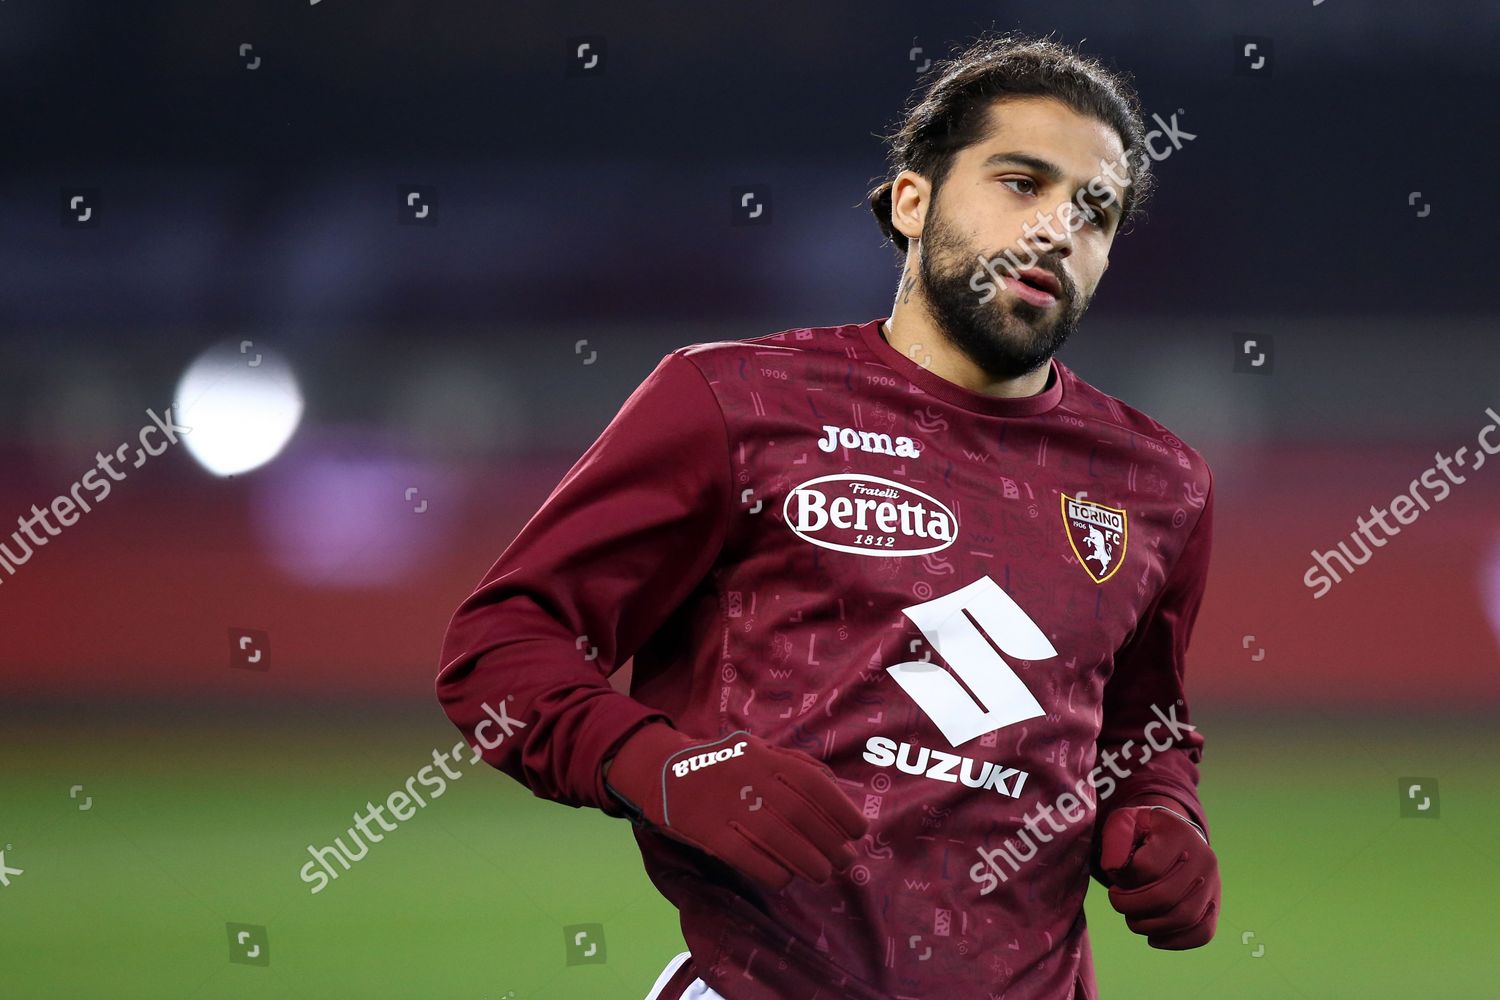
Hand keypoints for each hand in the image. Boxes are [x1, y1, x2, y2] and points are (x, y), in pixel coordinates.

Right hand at [603, 723, 867, 891]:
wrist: (662, 769)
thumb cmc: (721, 764)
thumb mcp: (758, 750)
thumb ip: (796, 764)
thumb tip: (838, 787)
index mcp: (765, 756)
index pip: (813, 784)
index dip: (840, 809)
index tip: (858, 831)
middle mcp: (748, 776)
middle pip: (799, 814)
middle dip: (829, 842)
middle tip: (843, 861)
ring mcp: (725, 802)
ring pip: (776, 837)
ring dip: (806, 861)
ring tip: (821, 874)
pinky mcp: (706, 829)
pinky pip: (745, 855)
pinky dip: (771, 871)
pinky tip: (785, 879)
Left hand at [1098, 801, 1218, 948]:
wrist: (1173, 836)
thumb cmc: (1143, 832)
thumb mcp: (1125, 823)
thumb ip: (1116, 839)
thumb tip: (1114, 867)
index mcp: (1179, 834)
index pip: (1147, 867)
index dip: (1122, 879)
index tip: (1114, 878)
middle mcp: (1204, 858)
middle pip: (1165, 897)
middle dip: (1131, 906)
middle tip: (1118, 902)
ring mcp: (1213, 884)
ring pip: (1184, 918)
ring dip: (1149, 926)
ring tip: (1133, 918)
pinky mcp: (1214, 905)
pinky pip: (1202, 933)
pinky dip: (1175, 941)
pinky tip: (1153, 937)